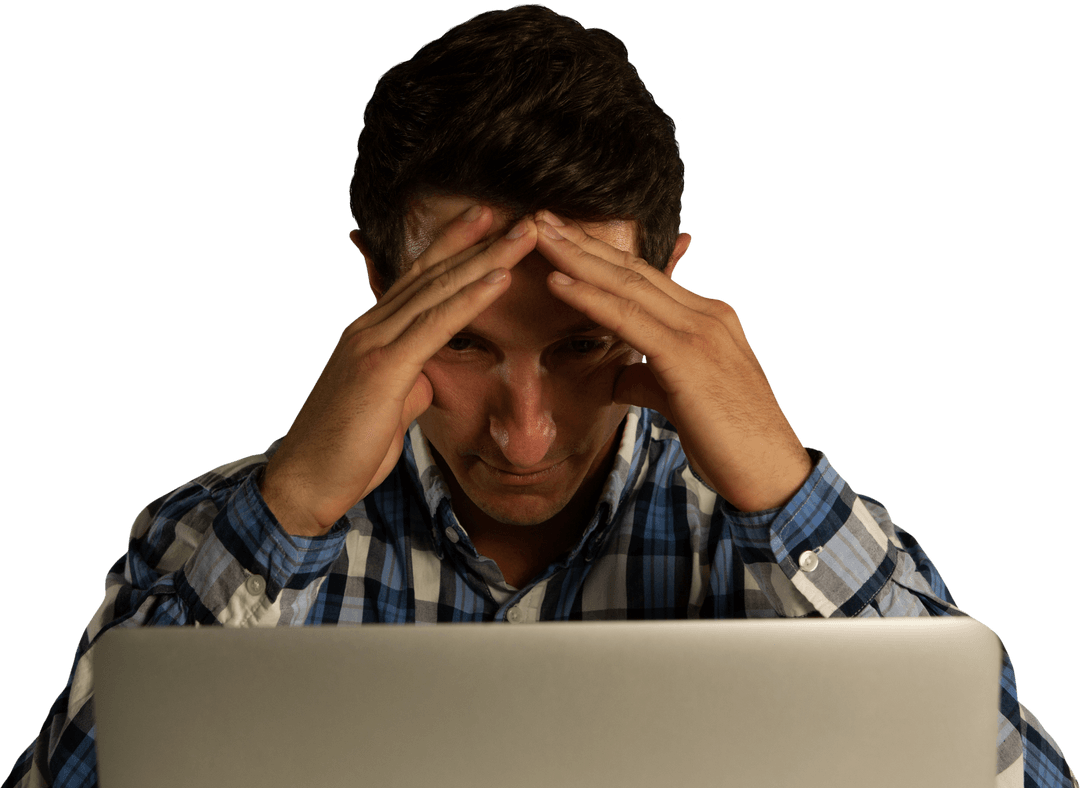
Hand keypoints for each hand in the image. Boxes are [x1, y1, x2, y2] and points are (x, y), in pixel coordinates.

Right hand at [261, 206, 537, 535]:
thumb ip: (408, 383)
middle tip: (519, 212)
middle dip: (479, 239)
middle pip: (433, 273)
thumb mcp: (387, 409)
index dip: (453, 246)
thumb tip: (427, 378)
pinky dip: (471, 299)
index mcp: (371, 333)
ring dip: (488, 258)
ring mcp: (373, 343)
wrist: (303, 482)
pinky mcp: (382, 368)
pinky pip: (436, 326)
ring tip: (524, 232)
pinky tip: (500, 279)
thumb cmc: (346, 451)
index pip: (419, 279)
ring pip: (439, 289)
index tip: (486, 220)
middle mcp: (370, 327)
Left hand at [534, 212, 810, 511]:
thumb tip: (619, 375)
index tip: (562, 236)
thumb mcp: (682, 400)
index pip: (644, 277)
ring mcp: (700, 332)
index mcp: (707, 319)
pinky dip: (588, 297)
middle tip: (541, 215)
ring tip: (538, 232)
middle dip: (583, 241)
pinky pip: (627, 318)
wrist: (771, 474)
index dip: (601, 255)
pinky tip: (556, 282)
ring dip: (576, 256)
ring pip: (626, 284)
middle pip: (632, 268)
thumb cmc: (730, 443)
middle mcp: (706, 315)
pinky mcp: (688, 357)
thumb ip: (650, 379)